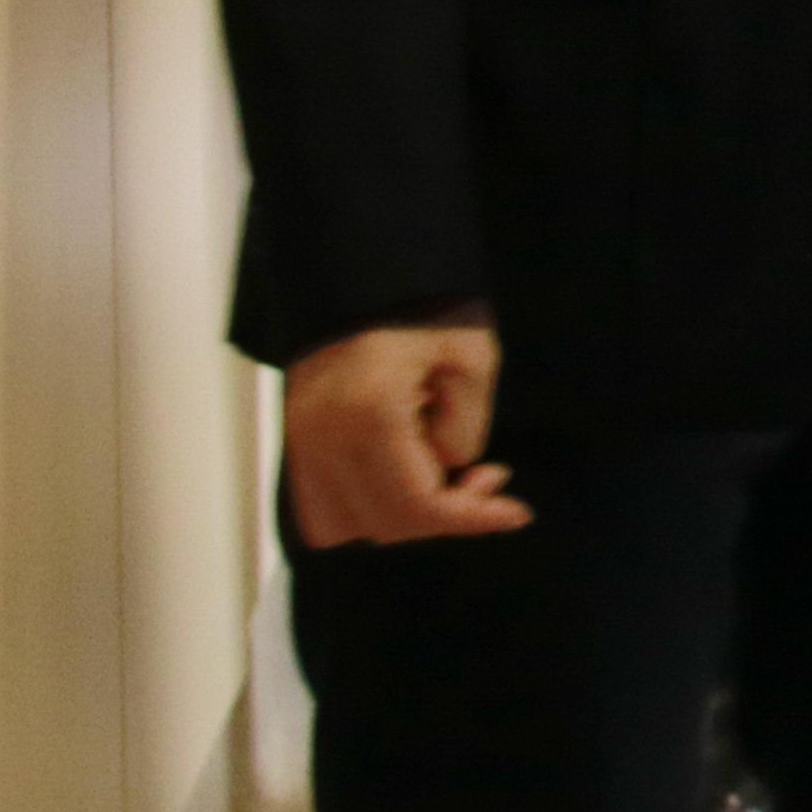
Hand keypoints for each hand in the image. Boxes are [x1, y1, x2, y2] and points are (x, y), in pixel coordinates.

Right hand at [283, 321, 528, 546]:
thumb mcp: (472, 357)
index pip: (417, 504)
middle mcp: (322, 438)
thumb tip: (450, 474)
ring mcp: (299, 444)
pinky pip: (319, 511)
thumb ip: (467, 427)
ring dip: (400, 518)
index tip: (517, 513)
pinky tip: (403, 476)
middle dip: (444, 514)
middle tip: (485, 474)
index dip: (472, 519)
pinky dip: (362, 510)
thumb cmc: (424, 311)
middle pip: (384, 524)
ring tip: (440, 472)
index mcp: (369, 413)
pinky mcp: (294, 445)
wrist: (362, 283)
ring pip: (344, 529)